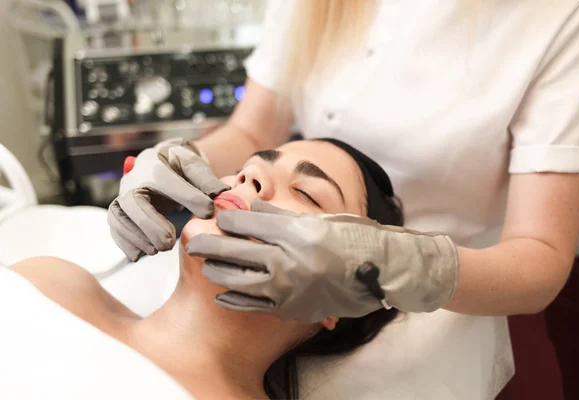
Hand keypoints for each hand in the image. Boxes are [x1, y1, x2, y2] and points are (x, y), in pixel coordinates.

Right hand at [108, 138, 228, 260]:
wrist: (162, 163)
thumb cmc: (180, 166)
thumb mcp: (194, 165)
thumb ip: (206, 179)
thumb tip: (220, 193)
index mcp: (154, 164)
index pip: (167, 180)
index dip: (187, 197)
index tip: (207, 212)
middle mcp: (134, 179)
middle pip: (132, 201)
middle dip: (150, 225)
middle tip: (169, 243)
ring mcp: (123, 195)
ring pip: (118, 216)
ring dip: (136, 237)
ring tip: (157, 250)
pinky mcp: (119, 211)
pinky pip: (115, 227)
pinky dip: (126, 243)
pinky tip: (141, 255)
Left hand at [186, 199, 458, 322]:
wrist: (381, 272)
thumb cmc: (353, 239)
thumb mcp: (319, 218)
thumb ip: (280, 214)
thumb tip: (249, 204)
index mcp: (295, 232)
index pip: (247, 222)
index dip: (227, 218)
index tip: (216, 215)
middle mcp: (288, 259)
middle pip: (235, 249)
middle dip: (209, 244)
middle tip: (194, 241)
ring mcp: (288, 286)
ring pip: (238, 279)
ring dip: (218, 271)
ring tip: (208, 265)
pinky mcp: (290, 308)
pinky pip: (252, 304)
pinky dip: (233, 298)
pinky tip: (222, 294)